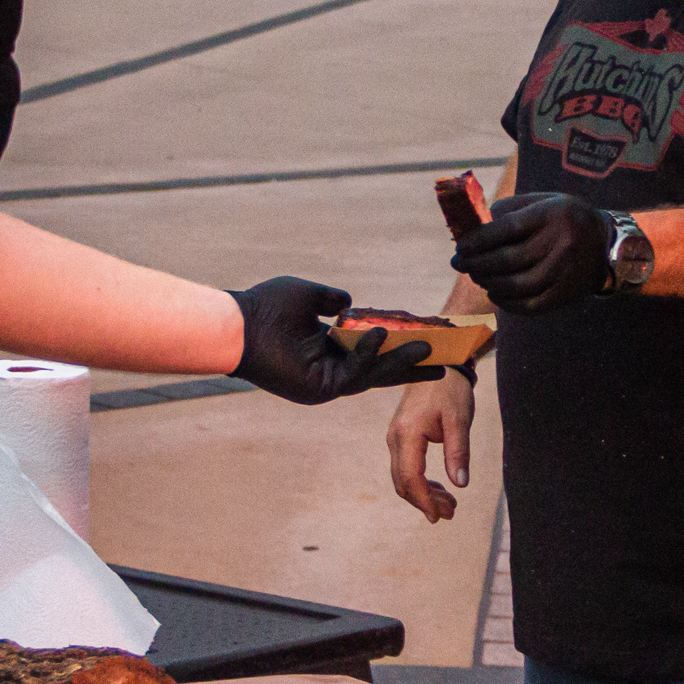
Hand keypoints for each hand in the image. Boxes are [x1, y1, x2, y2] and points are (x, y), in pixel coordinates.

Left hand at [232, 277, 438, 404]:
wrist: (240, 324)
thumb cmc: (266, 306)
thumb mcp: (307, 294)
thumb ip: (332, 299)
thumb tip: (351, 304)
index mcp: (327, 348)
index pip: (370, 350)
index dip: (397, 347)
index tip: (425, 340)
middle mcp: (330, 368)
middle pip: (379, 369)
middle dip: (410, 365)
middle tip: (443, 362)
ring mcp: (326, 382)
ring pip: (372, 375)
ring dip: (400, 362)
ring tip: (428, 350)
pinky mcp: (320, 389)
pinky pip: (353, 374)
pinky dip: (369, 355)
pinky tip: (382, 337)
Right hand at [388, 370, 479, 523]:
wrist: (439, 364)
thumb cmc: (450, 390)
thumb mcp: (459, 420)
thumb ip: (458, 452)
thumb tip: (460, 484)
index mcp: (407, 434)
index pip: (411, 477)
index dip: (424, 500)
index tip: (439, 516)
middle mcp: (395, 438)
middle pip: (403, 482)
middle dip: (425, 501)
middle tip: (450, 513)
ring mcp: (396, 437)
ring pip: (403, 477)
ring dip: (424, 494)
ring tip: (450, 504)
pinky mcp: (401, 437)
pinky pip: (406, 466)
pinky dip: (421, 481)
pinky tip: (440, 487)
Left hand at [454, 193, 615, 314]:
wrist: (608, 245)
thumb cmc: (565, 219)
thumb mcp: (545, 201)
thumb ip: (511, 208)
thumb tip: (474, 227)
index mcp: (553, 214)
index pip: (507, 228)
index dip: (478, 240)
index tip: (460, 247)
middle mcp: (562, 243)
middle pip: (509, 259)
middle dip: (477, 263)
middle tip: (459, 264)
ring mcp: (566, 272)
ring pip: (516, 285)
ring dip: (488, 283)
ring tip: (475, 276)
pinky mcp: (566, 294)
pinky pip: (530, 305)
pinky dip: (506, 303)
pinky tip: (494, 293)